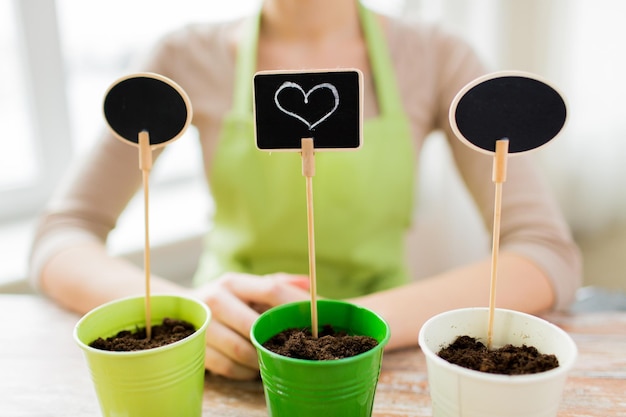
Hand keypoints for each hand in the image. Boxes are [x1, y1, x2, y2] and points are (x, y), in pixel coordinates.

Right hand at [191, 272, 309, 379]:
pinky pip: (226, 366)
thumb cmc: (228, 301)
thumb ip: (278, 284)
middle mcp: (216, 297)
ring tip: (271, 362)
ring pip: (240, 349)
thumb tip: (310, 284)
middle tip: (295, 350)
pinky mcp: (195, 345)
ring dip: (260, 360)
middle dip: (277, 340)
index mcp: (235, 282)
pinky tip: (252, 370)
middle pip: (254, 323)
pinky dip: (244, 372)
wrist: (182, 311)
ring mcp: (203, 322)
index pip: (271, 289)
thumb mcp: (249, 287)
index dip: (295, 304)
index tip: (315, 319)